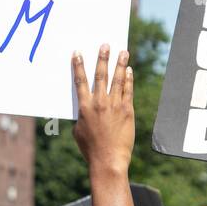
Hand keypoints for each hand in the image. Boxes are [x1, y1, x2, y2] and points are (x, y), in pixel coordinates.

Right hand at [72, 44, 133, 173]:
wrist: (108, 160)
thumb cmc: (90, 148)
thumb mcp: (78, 130)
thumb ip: (82, 115)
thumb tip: (85, 107)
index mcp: (84, 107)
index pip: (80, 81)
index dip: (78, 65)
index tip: (78, 53)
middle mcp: (100, 103)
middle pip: (101, 75)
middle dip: (102, 58)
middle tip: (105, 45)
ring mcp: (115, 106)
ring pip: (117, 80)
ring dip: (119, 64)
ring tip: (123, 51)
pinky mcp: (127, 111)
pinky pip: (128, 91)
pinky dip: (129, 79)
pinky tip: (129, 70)